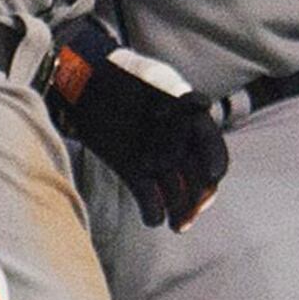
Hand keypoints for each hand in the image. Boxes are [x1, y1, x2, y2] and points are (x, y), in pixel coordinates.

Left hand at [39, 18, 226, 227]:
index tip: (212, 175)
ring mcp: (156, 161)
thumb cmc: (119, 75)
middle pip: (197, 176)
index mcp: (188, 121)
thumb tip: (202, 104)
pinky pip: (149, 198)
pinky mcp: (134, 174)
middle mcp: (177, 144)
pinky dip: (153, 211)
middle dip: (199, 195)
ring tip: (177, 224)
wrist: (83, 83)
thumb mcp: (150, 78)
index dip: (215, 160)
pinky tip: (154, 218)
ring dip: (181, 210)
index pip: (211, 146)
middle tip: (194, 209)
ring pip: (177, 192)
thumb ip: (174, 94)